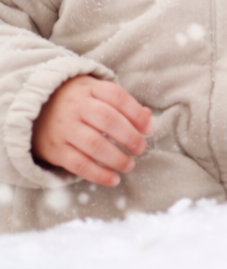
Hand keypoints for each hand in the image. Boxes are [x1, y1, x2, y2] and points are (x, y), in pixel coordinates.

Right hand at [32, 76, 152, 186]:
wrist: (36, 110)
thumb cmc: (78, 101)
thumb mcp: (98, 92)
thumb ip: (123, 104)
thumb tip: (148, 120)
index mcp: (91, 88)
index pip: (118, 97)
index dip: (136, 114)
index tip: (149, 130)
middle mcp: (77, 107)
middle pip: (108, 120)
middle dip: (129, 136)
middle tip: (141, 148)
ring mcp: (64, 128)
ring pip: (94, 144)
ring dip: (116, 158)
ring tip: (130, 165)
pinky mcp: (55, 149)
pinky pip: (78, 164)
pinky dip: (98, 174)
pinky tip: (113, 179)